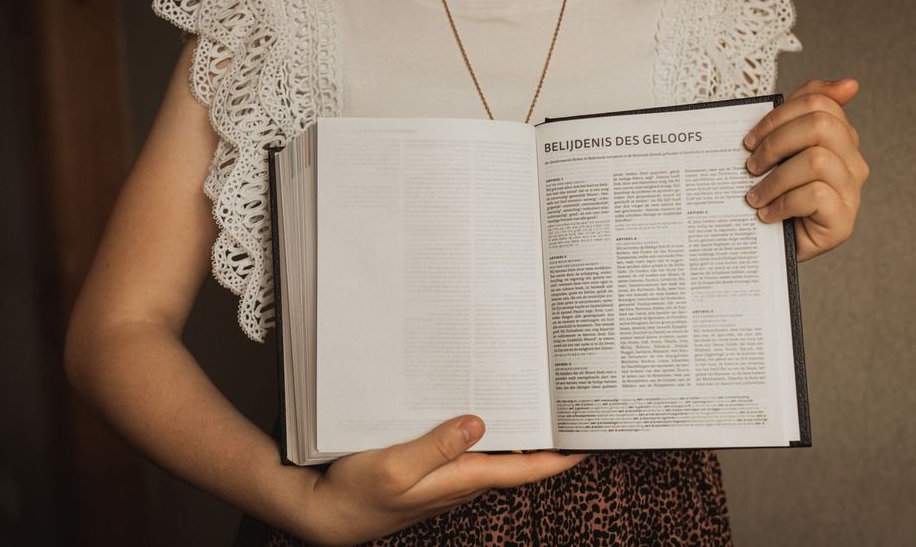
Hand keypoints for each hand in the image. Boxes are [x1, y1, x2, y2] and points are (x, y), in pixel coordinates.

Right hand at [294, 416, 584, 545]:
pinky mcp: (432, 472)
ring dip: (514, 432)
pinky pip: (468, 450)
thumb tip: (478, 423)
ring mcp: (448, 479)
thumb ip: (437, 446)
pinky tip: (476, 410)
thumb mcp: (395, 467)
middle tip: (564, 405)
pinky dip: (481, 431)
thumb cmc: (358, 495)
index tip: (587, 441)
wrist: (328, 515)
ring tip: (531, 399)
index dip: (558, 458)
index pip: (524, 471)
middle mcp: (462, 481)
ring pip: (493, 453)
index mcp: (461, 480)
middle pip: (516, 460)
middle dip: (543, 437)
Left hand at [743, 79, 869, 260]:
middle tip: (750, 165)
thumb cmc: (773, 196)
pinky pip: (816, 194)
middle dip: (776, 142)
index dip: (779, 115)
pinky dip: (783, 203)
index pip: (819, 102)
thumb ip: (801, 115)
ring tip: (754, 196)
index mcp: (839, 138)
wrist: (768, 247)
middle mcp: (852, 162)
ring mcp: (851, 192)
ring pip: (817, 160)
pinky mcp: (843, 221)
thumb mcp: (780, 153)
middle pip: (821, 125)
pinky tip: (767, 214)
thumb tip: (850, 84)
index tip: (750, 138)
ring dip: (776, 178)